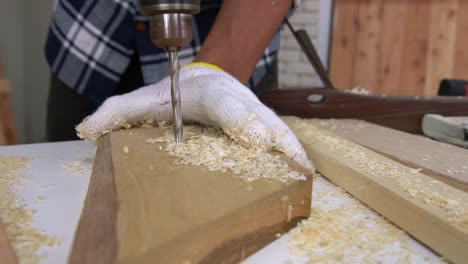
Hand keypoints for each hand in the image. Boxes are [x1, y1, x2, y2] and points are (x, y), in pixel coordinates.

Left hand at [77, 64, 312, 169]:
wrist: (202, 79)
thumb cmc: (172, 94)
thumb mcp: (141, 99)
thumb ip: (115, 111)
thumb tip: (88, 129)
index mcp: (205, 93)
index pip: (224, 104)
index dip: (240, 119)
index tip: (255, 138)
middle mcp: (233, 98)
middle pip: (257, 115)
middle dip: (272, 135)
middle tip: (288, 158)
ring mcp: (250, 109)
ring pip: (273, 124)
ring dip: (289, 146)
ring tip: (301, 171)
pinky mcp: (260, 121)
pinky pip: (278, 134)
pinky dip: (291, 150)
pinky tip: (301, 169)